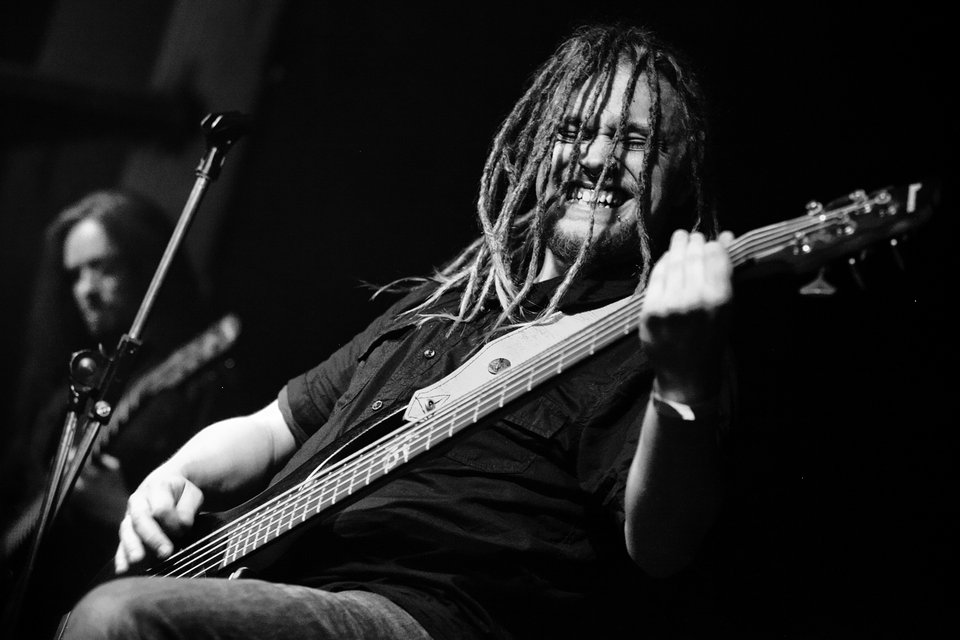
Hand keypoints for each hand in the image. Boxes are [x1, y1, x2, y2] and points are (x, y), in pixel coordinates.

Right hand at [115, 468, 203, 573]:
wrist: (165, 483)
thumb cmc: (181, 493)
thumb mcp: (191, 494)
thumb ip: (188, 508)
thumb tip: (182, 526)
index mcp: (157, 487)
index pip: (162, 508)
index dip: (173, 522)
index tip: (184, 530)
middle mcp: (138, 500)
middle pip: (141, 518)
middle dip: (153, 537)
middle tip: (165, 552)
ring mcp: (129, 515)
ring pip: (127, 530)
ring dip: (133, 546)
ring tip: (138, 560)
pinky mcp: (126, 530)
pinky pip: (121, 543)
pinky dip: (121, 556)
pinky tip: (122, 569)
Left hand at [639, 229, 733, 402]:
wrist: (686, 372)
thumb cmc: (710, 338)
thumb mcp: (725, 308)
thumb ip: (725, 271)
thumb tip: (726, 235)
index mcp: (720, 299)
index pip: (715, 256)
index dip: (712, 244)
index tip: (709, 241)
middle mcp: (695, 300)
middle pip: (693, 256)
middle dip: (693, 242)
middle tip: (692, 236)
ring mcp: (670, 305)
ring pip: (674, 263)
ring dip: (677, 247)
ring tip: (680, 238)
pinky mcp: (650, 310)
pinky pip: (657, 276)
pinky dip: (663, 263)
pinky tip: (668, 258)